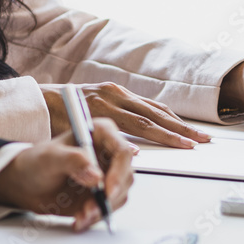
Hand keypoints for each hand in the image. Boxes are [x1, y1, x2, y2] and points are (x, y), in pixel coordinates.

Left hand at [0, 117, 133, 231]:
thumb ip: (72, 160)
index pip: (123, 151)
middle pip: (126, 175)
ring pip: (120, 195)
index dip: (119, 171)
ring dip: (101, 209)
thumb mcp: (50, 157)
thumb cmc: (36, 162)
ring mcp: (106, 174)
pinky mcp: (102, 194)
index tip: (107, 190)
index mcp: (99, 134)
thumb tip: (96, 174)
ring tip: (81, 214)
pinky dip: (95, 217)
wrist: (26, 184)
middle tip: (90, 208)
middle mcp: (107, 153)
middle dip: (110, 196)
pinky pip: (109, 208)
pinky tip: (79, 218)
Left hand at [41, 82, 209, 147]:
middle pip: (154, 114)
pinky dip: (162, 112)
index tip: (186, 145)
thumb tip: (134, 153)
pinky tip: (174, 121)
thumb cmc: (53, 124)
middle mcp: (112, 96)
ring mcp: (115, 91)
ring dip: (175, 120)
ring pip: (152, 106)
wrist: (41, 101)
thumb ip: (100, 148)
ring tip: (195, 133)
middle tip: (202, 139)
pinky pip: (144, 101)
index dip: (167, 136)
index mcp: (103, 108)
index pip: (143, 125)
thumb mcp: (73, 141)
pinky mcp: (115, 90)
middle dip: (180, 128)